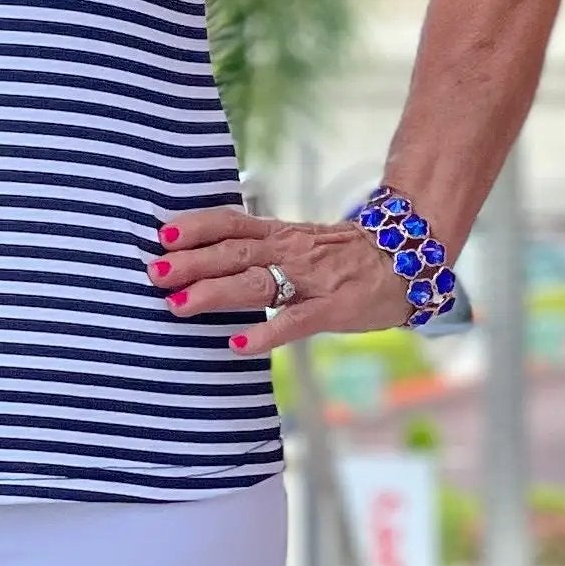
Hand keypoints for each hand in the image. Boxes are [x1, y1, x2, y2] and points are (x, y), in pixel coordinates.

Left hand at [148, 206, 407, 353]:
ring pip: (257, 282)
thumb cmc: (342, 260)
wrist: (408, 262)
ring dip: (216, 292)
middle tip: (155, 272)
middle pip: (235, 251)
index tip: (162, 234)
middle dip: (193, 262)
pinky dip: (266, 332)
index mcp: (280, 234)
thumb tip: (202, 260)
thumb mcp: (298, 244)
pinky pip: (295, 321)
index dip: (197, 227)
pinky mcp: (333, 308)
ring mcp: (312, 279)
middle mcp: (291, 250)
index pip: (232, 222)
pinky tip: (238, 343)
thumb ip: (258, 249)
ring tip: (179, 305)